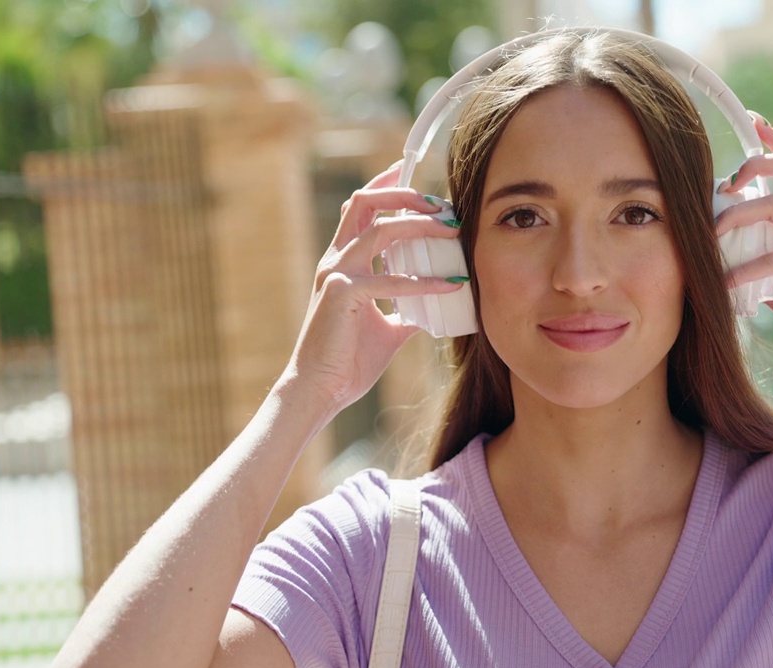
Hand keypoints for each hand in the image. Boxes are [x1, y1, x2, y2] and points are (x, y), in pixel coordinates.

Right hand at [282, 161, 463, 419]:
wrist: (320, 390)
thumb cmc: (349, 361)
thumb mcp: (387, 328)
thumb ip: (407, 309)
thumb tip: (436, 305)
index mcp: (343, 261)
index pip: (361, 208)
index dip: (386, 185)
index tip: (412, 172)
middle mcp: (336, 260)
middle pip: (366, 203)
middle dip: (405, 193)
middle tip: (440, 201)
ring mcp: (336, 274)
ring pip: (380, 230)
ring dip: (420, 224)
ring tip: (452, 227)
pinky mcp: (341, 295)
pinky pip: (389, 280)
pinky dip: (424, 280)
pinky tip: (452, 283)